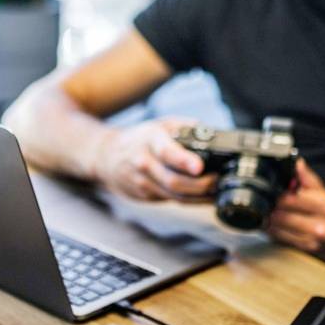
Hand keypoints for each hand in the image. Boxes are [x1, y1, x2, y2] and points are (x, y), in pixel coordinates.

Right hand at [93, 117, 217, 200]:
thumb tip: (214, 135)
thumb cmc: (140, 138)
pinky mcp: (145, 196)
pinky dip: (190, 200)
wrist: (107, 156)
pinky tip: (202, 195)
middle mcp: (144, 162)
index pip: (167, 152)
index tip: (199, 167)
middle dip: (201, 185)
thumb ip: (187, 128)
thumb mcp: (162, 124)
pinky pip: (172, 200)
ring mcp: (143, 182)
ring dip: (199, 196)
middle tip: (217, 180)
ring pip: (175, 196)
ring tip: (215, 189)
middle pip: (174, 181)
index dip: (184, 160)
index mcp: (150, 140)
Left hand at [266, 159, 324, 266]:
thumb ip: (306, 177)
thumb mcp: (320, 190)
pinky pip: (279, 237)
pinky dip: (272, 230)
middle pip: (282, 213)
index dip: (278, 193)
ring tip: (269, 212)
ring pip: (278, 226)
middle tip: (267, 202)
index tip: (272, 190)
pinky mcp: (304, 249)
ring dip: (269, 218)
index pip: (292, 198)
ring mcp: (313, 240)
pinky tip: (272, 224)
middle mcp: (323, 225)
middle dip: (272, 206)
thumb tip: (296, 163)